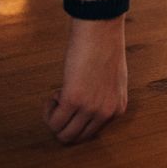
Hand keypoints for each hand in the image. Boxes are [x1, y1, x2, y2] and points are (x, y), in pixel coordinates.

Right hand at [45, 16, 128, 144]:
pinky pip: (53, 121)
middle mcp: (107, 113)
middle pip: (77, 138)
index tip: (77, 99)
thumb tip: (86, 108)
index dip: (78, 118)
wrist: (101, 29)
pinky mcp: (73, 99)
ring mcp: (91, 108)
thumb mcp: (113, 79)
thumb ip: (104, 96)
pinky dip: (48, 111)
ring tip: (59, 96)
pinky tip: (56, 91)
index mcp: (118, 109)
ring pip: (63, 135)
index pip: (92, 133)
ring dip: (54, 118)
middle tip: (63, 100)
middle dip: (64, 123)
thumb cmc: (105, 48)